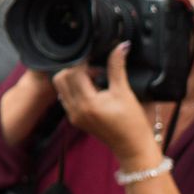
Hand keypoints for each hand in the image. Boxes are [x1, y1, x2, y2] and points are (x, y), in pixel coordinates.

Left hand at [52, 44, 153, 160]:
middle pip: (61, 78)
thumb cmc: (132, 123)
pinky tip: (92, 88)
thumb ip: (117, 68)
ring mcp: (72, 116)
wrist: (132, 147)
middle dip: (75, 68)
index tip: (93, 54)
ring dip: (73, 78)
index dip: (82, 61)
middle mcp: (75, 110)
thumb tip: (121, 46)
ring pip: (61, 88)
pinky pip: (66, 98)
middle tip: (94, 66)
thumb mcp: (124, 92)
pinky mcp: (74, 119)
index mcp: (87, 103)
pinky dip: (74, 88)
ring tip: (94, 76)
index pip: (73, 72)